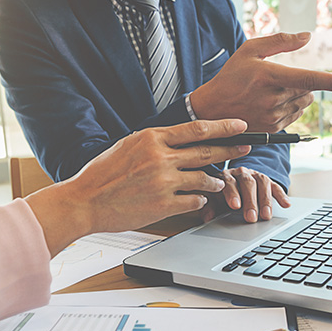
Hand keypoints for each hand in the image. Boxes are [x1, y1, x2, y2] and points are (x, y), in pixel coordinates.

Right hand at [26, 119, 252, 255]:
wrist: (84, 201)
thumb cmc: (102, 174)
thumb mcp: (127, 145)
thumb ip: (153, 141)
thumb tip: (177, 139)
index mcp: (151, 138)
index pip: (197, 129)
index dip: (223, 126)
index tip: (240, 125)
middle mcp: (160, 158)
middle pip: (207, 152)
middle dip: (231, 150)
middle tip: (247, 147)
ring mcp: (163, 182)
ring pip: (205, 180)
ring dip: (216, 182)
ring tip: (220, 183)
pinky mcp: (163, 206)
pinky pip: (194, 202)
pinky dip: (200, 201)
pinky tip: (198, 201)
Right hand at [190, 32, 331, 132]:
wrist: (212, 109)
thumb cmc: (231, 76)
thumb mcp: (250, 50)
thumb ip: (280, 41)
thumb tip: (307, 37)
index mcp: (270, 76)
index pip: (309, 79)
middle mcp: (274, 98)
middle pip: (309, 91)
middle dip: (303, 84)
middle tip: (279, 81)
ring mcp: (274, 115)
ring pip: (304, 104)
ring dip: (297, 96)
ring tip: (271, 93)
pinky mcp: (274, 128)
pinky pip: (295, 116)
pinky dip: (290, 108)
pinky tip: (270, 104)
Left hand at [199, 167, 290, 222]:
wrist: (235, 182)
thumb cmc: (222, 193)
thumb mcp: (214, 199)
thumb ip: (210, 206)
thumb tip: (207, 217)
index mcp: (225, 176)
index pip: (229, 182)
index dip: (232, 193)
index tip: (235, 206)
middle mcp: (241, 173)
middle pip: (247, 183)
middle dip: (250, 201)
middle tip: (251, 217)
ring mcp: (255, 175)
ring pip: (262, 183)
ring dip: (265, 200)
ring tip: (266, 216)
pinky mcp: (267, 180)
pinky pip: (275, 186)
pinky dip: (281, 195)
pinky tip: (286, 205)